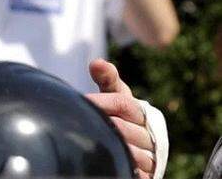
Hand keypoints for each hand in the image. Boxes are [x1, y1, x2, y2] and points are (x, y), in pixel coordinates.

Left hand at [85, 59, 154, 177]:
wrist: (130, 148)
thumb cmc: (118, 116)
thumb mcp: (113, 97)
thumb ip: (107, 80)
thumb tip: (97, 63)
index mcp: (140, 112)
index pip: (122, 102)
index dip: (101, 101)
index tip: (83, 101)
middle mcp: (148, 134)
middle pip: (121, 127)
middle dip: (101, 123)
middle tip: (82, 123)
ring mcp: (149, 157)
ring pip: (128, 150)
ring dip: (110, 145)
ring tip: (92, 140)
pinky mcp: (146, 175)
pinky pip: (135, 171)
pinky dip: (123, 165)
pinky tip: (106, 160)